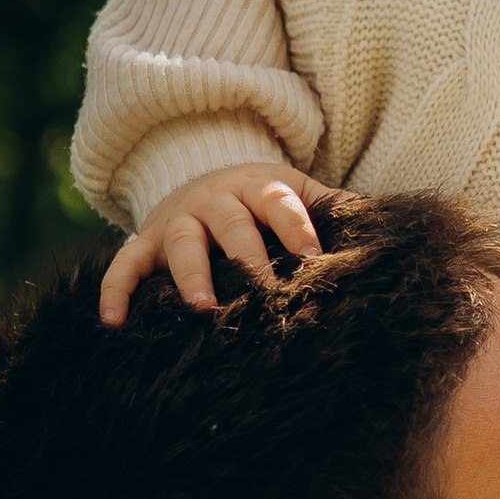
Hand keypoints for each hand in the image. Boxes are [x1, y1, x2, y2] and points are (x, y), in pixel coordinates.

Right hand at [98, 163, 331, 321]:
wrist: (204, 177)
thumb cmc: (264, 200)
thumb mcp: (299, 193)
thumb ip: (335, 209)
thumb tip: (386, 227)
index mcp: (258, 187)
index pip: (280, 202)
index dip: (296, 226)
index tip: (313, 258)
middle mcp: (214, 200)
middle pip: (230, 224)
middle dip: (245, 256)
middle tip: (263, 291)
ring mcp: (177, 220)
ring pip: (181, 243)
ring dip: (190, 274)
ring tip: (203, 307)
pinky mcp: (145, 242)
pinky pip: (124, 264)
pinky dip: (116, 290)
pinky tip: (113, 321)